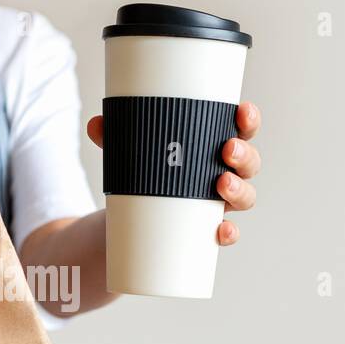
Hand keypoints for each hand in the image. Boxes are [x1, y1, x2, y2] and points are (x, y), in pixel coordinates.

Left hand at [86, 101, 262, 245]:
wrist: (133, 222)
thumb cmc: (145, 176)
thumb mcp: (130, 155)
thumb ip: (115, 139)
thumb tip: (95, 124)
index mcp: (214, 148)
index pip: (241, 130)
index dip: (248, 120)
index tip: (243, 110)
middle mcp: (224, 173)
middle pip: (249, 163)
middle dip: (244, 155)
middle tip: (227, 149)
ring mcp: (219, 203)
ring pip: (245, 196)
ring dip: (240, 189)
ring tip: (222, 184)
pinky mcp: (208, 230)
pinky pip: (227, 233)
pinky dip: (228, 233)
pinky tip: (221, 231)